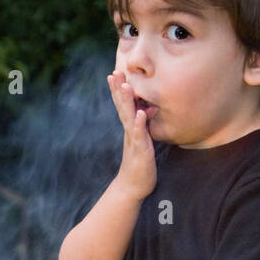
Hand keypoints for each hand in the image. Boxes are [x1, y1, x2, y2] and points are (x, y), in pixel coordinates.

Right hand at [108, 70, 157, 200]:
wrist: (133, 187)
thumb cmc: (139, 163)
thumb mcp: (142, 140)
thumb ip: (142, 125)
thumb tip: (145, 110)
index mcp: (130, 128)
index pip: (122, 105)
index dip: (118, 89)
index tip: (115, 72)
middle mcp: (129, 131)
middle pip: (122, 107)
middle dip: (118, 90)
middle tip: (114, 72)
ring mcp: (133, 140)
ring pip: (128, 117)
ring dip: (126, 102)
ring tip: (125, 86)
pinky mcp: (140, 150)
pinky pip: (139, 135)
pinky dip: (139, 124)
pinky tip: (139, 114)